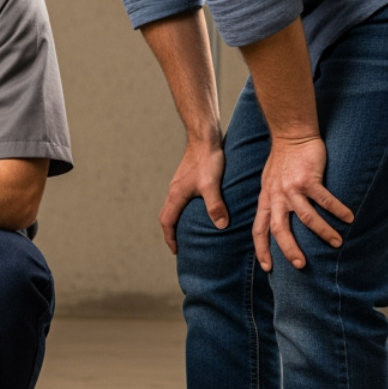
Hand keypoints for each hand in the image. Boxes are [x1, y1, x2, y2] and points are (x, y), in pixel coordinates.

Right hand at [160, 138, 227, 253]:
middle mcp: (174, 191)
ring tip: (188, 232)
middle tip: (180, 245)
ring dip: (177, 221)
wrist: (204, 137)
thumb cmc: (207, 160)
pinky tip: (197, 211)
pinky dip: (183, 210)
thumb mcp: (212, 185)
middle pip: (167, 216)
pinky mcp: (186, 179)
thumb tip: (221, 226)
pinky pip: (180, 200)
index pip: (167, 222)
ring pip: (173, 207)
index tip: (176, 250)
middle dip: (171, 232)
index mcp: (176, 195)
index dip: (170, 238)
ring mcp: (179, 184)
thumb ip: (215, 206)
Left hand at [252, 134, 353, 270]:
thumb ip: (272, 201)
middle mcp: (276, 196)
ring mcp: (292, 188)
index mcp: (266, 199)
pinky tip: (350, 218)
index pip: (259, 230)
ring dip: (323, 232)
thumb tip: (276, 221)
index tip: (268, 268)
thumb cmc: (282, 160)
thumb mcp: (268, 183)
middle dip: (289, 250)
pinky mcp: (308, 179)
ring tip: (337, 242)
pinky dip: (338, 210)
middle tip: (301, 265)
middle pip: (279, 230)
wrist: (291, 134)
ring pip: (307, 218)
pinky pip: (325, 200)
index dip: (262, 249)